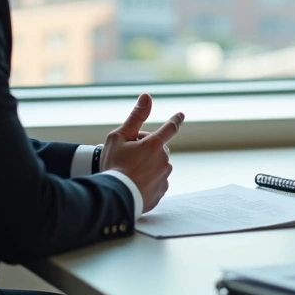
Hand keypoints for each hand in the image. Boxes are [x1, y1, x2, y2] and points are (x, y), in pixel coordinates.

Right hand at [101, 94, 183, 212]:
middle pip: (157, 149)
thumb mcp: (119, 137)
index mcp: (154, 145)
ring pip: (157, 165)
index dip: (175, 120)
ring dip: (146, 166)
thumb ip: (136, 116)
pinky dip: (147, 181)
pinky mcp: (161, 191)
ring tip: (128, 173)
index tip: (180, 115)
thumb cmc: (114, 165)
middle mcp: (163, 160)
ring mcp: (164, 177)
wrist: (114, 197)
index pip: (169, 128)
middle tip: (127, 157)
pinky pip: (156, 181)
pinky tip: (134, 184)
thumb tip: (147, 97)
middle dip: (146, 149)